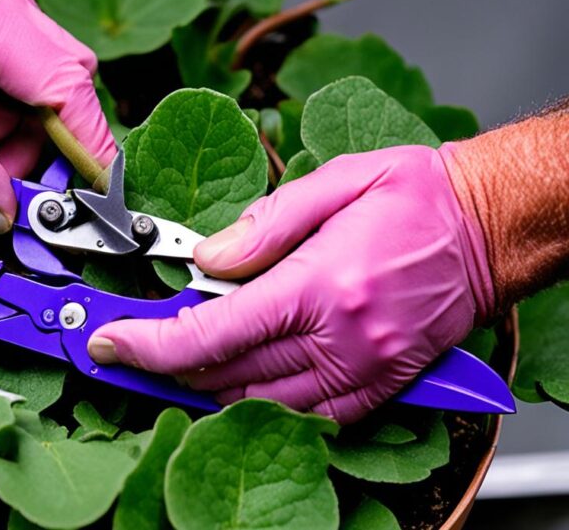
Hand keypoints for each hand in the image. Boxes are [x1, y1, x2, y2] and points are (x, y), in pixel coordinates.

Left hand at [87, 145, 493, 422]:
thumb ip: (262, 225)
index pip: (212, 331)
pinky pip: (305, 416)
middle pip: (224, 373)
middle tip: (127, 346)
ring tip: (171, 360)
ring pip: (257, 403)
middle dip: (163, 366)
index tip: (109, 343)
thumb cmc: (417, 197)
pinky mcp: (379, 387)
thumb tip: (205, 260)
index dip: (148, 343)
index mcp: (320, 284)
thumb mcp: (335, 182)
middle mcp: (339, 338)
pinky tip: (232, 381)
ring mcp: (361, 370)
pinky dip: (258, 404)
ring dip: (203, 387)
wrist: (488, 228)